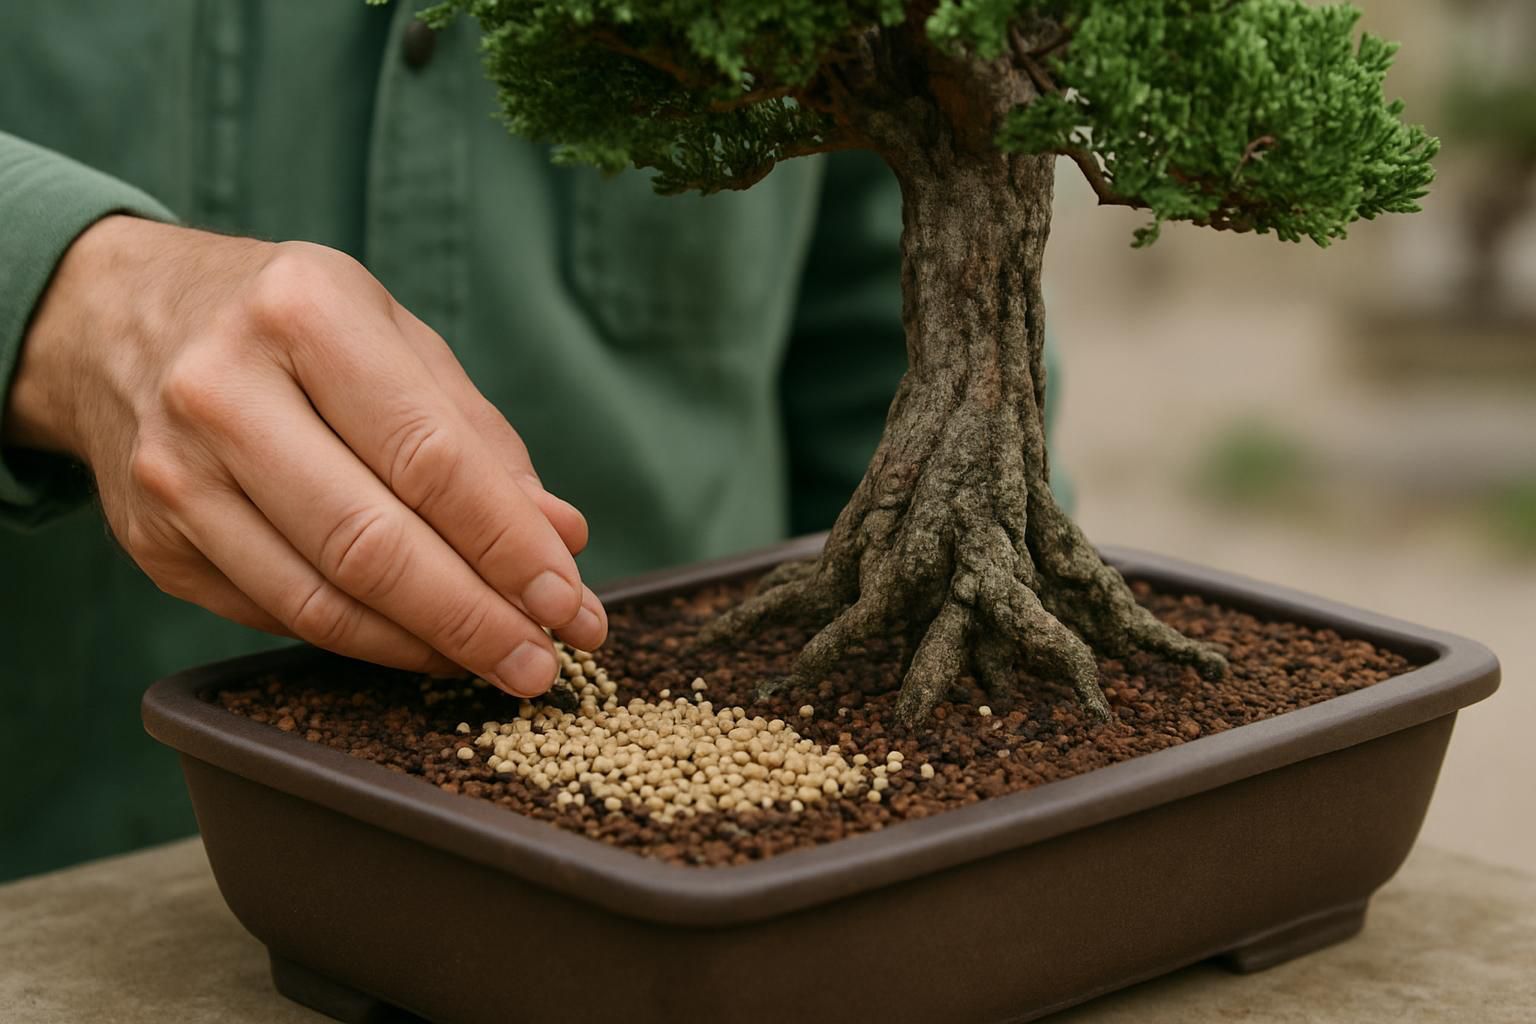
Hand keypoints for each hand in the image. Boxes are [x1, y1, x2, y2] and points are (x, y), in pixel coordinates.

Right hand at [3, 216, 604, 696]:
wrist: (114, 319)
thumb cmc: (288, 326)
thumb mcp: (391, 336)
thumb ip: (478, 437)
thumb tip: (560, 537)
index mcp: (303, 314)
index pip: (429, 457)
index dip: (508, 544)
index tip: (569, 603)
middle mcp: (223, 391)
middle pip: (372, 545)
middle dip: (476, 619)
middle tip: (544, 664)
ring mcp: (175, 475)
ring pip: (322, 600)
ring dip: (426, 647)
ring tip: (500, 663)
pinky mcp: (154, 544)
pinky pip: (281, 615)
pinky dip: (365, 642)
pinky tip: (422, 644)